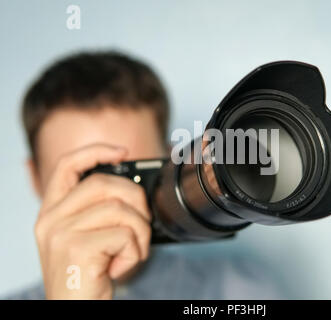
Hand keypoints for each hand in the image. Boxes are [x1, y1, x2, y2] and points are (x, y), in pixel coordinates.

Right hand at [35, 144, 151, 298]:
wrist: (73, 311)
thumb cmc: (86, 277)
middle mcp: (50, 220)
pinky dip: (135, 252)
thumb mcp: (85, 239)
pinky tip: (120, 266)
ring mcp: (61, 233)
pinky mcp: (77, 248)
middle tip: (142, 225)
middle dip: (136, 201)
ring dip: (140, 233)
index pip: (67, 166)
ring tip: (130, 252)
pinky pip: (126, 234)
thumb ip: (96, 212)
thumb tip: (131, 190)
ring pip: (121, 210)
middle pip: (105, 184)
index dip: (95, 152)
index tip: (122, 152)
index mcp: (51, 213)